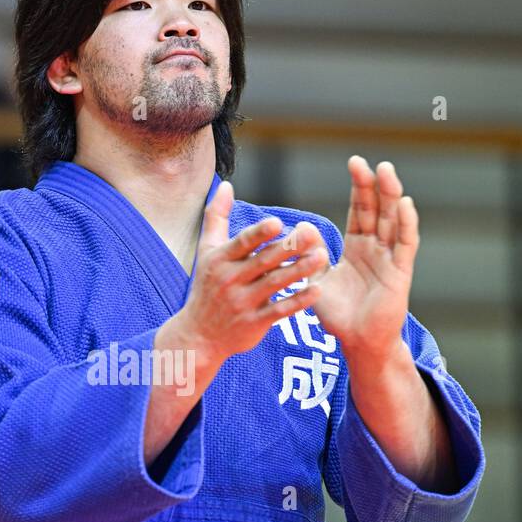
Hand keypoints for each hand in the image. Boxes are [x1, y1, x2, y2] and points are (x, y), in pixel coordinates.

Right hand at [177, 178, 329, 367]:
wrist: (198, 336)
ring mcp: (242, 303)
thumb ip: (216, 217)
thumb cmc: (206, 287)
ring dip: (300, 270)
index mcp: (220, 260)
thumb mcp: (206, 251)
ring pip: (274, 284)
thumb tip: (225, 185)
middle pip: (263, 261)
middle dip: (289, 247)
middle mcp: (230, 280)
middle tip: (313, 233)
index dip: (258, 234)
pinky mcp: (254, 324)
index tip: (277, 223)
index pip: (241, 243)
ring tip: (323, 256)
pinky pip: (280, 311)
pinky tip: (319, 289)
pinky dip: (299, 301)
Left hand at [286, 157, 418, 364]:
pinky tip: (404, 204)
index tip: (355, 163)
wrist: (357, 343)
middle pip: (378, 210)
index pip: (360, 211)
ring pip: (393, 221)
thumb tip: (301, 227)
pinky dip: (406, 224)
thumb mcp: (317, 280)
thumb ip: (310, 254)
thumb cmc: (338, 315)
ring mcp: (391, 259)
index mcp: (358, 248)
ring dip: (391, 196)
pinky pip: (406, 244)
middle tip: (365, 162)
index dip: (359, 188)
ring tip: (386, 172)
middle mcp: (377, 249)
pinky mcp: (400, 273)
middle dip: (373, 185)